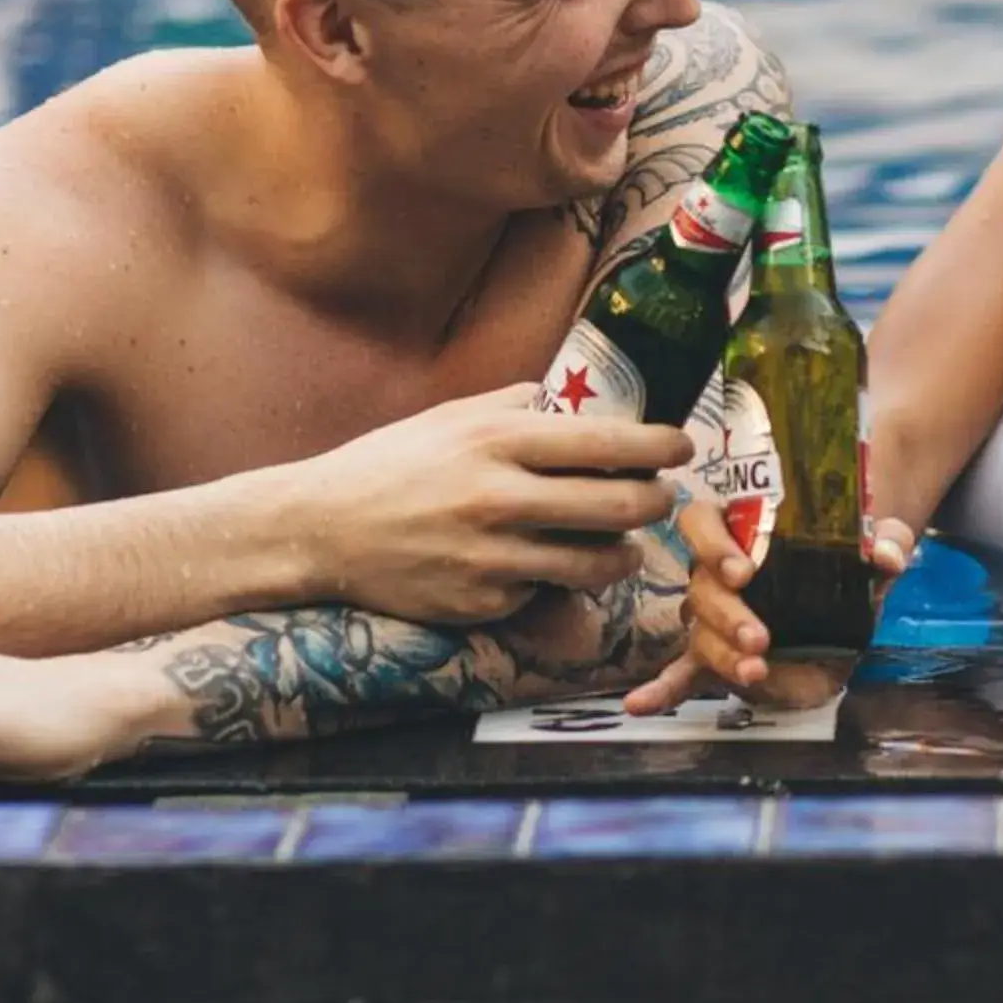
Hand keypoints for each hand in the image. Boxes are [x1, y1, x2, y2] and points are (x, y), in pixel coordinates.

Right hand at [278, 385, 691, 625]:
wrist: (319, 529)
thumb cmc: (390, 464)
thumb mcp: (453, 417)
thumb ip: (521, 405)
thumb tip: (584, 398)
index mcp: (497, 442)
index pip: (607, 443)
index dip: (660, 446)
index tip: (682, 447)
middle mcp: (500, 499)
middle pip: (620, 508)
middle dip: (656, 504)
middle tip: (660, 498)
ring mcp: (492, 558)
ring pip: (597, 563)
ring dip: (621, 553)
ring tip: (617, 539)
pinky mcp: (483, 604)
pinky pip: (546, 592)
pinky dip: (557, 580)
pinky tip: (545, 562)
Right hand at [621, 495, 915, 714]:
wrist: (853, 595)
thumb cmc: (851, 554)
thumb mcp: (875, 544)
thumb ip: (884, 544)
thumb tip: (885, 556)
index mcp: (742, 529)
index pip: (703, 522)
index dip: (714, 544)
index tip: (742, 570)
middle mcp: (717, 572)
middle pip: (701, 588)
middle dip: (728, 615)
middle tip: (761, 637)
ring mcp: (714, 617)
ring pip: (700, 633)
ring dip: (723, 654)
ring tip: (757, 670)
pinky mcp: (720, 657)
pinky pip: (682, 672)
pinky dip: (661, 689)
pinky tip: (639, 706)